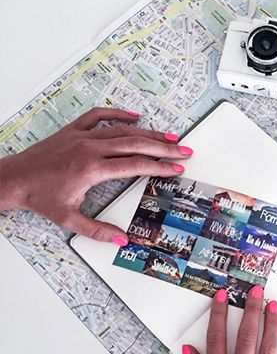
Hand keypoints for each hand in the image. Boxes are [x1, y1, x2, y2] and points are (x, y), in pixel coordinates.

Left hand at [0, 107, 191, 242]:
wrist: (13, 179)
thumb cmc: (39, 197)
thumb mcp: (68, 219)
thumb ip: (98, 230)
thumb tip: (122, 240)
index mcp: (91, 169)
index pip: (134, 165)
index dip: (158, 167)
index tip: (176, 169)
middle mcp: (89, 148)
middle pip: (135, 144)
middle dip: (162, 148)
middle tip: (183, 151)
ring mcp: (82, 136)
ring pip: (122, 130)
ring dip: (148, 133)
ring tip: (169, 137)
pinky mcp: (73, 130)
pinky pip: (99, 116)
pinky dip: (118, 114)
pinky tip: (134, 116)